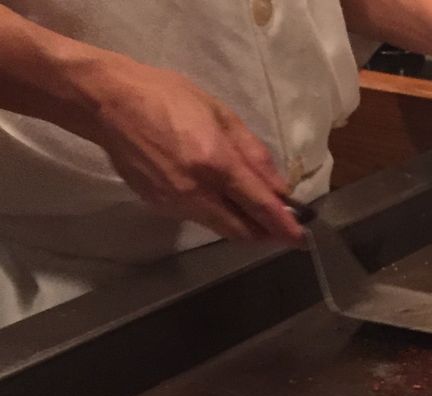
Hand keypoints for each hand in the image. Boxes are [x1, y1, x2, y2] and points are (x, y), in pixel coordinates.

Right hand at [85, 59, 301, 243]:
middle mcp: (196, 190)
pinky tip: (220, 200)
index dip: (284, 226)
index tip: (301, 238)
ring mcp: (174, 202)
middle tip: (282, 230)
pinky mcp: (157, 206)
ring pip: (220, 228)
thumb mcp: (220, 114)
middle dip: (266, 234)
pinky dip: (216, 215)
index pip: (259, 206)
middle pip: (241, 229)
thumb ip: (254, 154)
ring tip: (255, 216)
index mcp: (215, 162)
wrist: (106, 102)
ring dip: (242, 227)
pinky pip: (198, 218)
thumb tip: (279, 188)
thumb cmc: (166, 97)